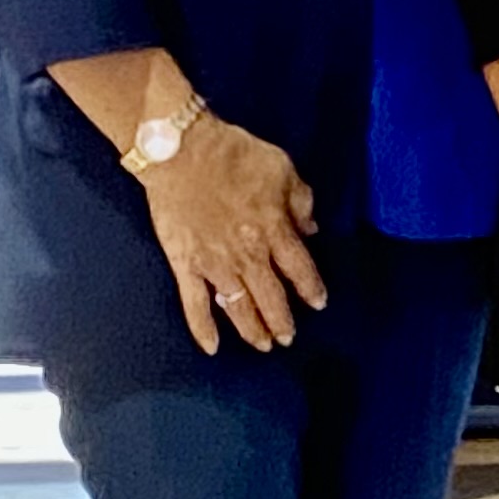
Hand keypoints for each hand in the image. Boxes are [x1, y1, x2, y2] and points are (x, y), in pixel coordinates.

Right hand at [141, 119, 325, 355]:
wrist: (180, 151)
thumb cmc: (234, 154)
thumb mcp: (283, 169)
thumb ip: (301, 202)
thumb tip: (311, 229)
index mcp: (275, 230)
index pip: (300, 270)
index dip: (311, 289)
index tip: (319, 304)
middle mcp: (247, 255)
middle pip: (271, 297)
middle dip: (282, 321)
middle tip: (289, 338)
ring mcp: (213, 263)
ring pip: (238, 306)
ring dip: (252, 329)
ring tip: (263, 345)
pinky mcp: (184, 264)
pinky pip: (194, 303)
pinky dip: (203, 328)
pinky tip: (212, 347)